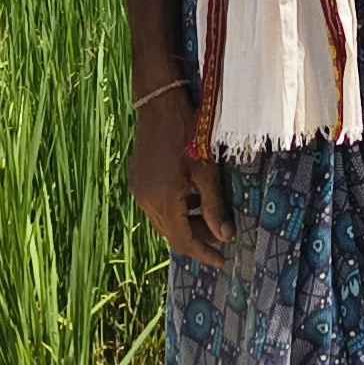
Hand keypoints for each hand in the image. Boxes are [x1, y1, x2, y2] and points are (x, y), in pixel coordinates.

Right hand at [129, 84, 232, 265]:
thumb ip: (213, 207)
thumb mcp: (206, 170)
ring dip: (186, 224)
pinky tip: (191, 199)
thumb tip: (225, 237)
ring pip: (164, 221)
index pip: (183, 241)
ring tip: (210, 219)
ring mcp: (139, 190)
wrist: (159, 102)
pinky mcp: (138, 179)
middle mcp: (146, 200)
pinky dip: (175, 210)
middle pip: (172, 234)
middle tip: (222, 239)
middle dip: (197, 240)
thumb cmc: (188, 132)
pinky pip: (157, 206)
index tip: (222, 261)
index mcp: (163, 200)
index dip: (204, 253)